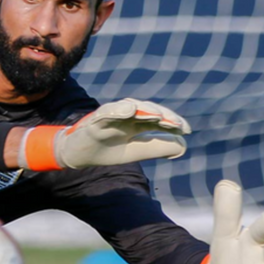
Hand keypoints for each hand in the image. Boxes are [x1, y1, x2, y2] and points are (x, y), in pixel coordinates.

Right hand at [17, 98, 190, 169]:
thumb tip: (182, 147)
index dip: (172, 122)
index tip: (186, 130)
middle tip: (175, 124)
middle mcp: (125, 116)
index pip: (158, 118)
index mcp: (136, 123)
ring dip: (144, 110)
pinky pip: (106, 112)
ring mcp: (110, 116)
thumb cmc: (106, 150)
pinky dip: (117, 109)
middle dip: (162, 115)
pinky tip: (130, 110)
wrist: (77, 155)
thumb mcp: (135, 152)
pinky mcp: (94, 121)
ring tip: (158, 116)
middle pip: (147, 109)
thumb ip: (157, 148)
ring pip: (129, 107)